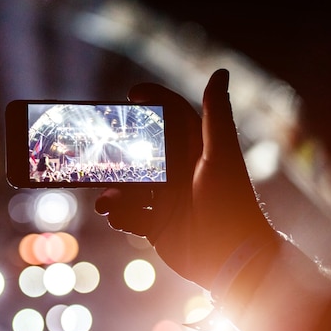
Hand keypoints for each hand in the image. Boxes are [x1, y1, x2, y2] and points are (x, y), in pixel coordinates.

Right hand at [95, 69, 275, 288]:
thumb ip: (216, 116)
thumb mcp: (221, 157)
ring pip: (128, 186)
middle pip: (140, 152)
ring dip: (112, 192)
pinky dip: (118, 214)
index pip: (172, 116)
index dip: (154, 101)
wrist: (232, 259)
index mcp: (194, 152)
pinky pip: (128, 214)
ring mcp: (165, 198)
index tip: (131, 94)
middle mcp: (178, 172)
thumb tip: (220, 72)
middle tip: (98, 155)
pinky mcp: (156, 224)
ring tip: (105, 201)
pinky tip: (117, 217)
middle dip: (118, 155)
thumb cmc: (231, 203)